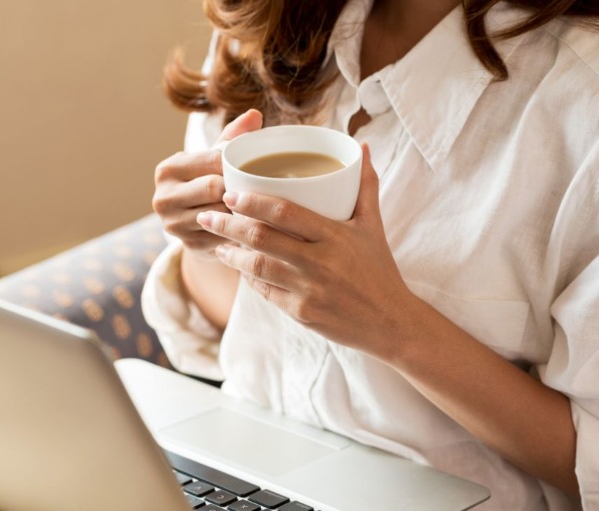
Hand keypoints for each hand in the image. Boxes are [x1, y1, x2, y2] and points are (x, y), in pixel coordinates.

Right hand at [152, 109, 263, 257]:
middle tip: (260, 186)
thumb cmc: (208, 182)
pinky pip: (223, 235)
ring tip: (258, 205)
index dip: (236, 163)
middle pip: (213, 188)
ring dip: (240, 210)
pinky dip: (239, 229)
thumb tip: (254, 115)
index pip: (211, 160)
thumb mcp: (214, 159)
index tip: (255, 165)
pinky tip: (251, 224)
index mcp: (168, 169)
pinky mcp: (188, 245)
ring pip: (220, 213)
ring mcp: (173, 224)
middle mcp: (163, 197)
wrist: (195, 226)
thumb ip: (232, 136)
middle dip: (237, 188)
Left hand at [196, 145, 416, 358]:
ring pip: (256, 267)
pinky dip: (248, 278)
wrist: (391, 322)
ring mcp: (308, 290)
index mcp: (335, 235)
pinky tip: (238, 268)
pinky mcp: (300, 313)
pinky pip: (264, 292)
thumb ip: (365, 185)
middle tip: (207, 215)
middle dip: (228, 225)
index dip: (252, 201)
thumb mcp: (373, 225)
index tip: (230, 194)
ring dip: (230, 254)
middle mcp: (319, 262)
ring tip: (216, 242)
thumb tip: (360, 147)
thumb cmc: (379, 269)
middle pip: (261, 238)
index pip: (284, 212)